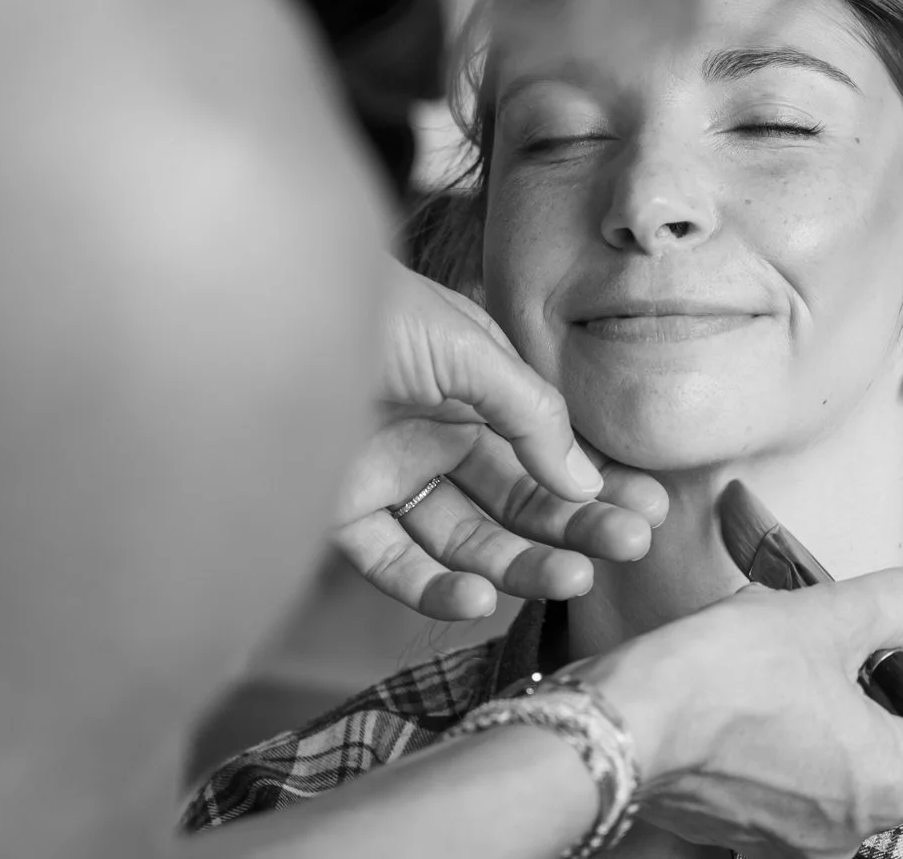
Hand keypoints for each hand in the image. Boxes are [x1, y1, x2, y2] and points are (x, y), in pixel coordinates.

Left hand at [333, 260, 668, 619]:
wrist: (253, 315)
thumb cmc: (368, 308)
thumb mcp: (468, 347)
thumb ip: (532, 414)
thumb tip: (586, 482)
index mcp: (475, 385)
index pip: (549, 447)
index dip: (598, 481)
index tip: (649, 510)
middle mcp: (437, 433)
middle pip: (518, 497)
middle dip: (575, 524)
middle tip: (627, 547)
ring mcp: (390, 475)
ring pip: (468, 537)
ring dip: (520, 561)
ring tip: (570, 577)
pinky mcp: (339, 516)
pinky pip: (396, 563)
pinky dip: (436, 587)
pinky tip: (478, 594)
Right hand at [578, 571, 902, 858]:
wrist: (630, 720)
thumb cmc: (731, 676)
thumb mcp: (827, 614)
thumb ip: (891, 605)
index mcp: (890, 784)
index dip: (886, 677)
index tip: (845, 650)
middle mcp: (847, 833)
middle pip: (863, 746)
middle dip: (833, 695)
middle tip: (792, 655)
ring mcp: (786, 844)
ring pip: (809, 762)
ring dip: (789, 720)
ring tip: (750, 677)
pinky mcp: (731, 837)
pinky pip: (760, 784)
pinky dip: (747, 750)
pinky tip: (721, 710)